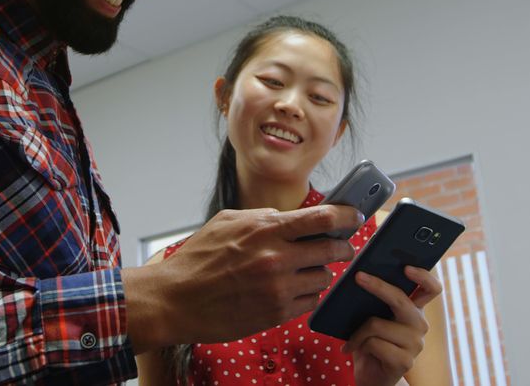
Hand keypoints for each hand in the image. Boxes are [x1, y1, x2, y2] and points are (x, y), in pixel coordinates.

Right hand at [129, 205, 360, 349]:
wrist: (175, 299)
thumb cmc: (198, 259)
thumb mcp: (228, 222)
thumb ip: (263, 217)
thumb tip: (290, 217)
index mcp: (266, 230)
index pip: (322, 217)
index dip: (346, 216)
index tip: (354, 216)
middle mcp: (277, 258)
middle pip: (333, 250)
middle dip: (342, 248)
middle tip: (340, 248)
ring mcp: (278, 289)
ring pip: (323, 278)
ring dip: (319, 273)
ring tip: (303, 271)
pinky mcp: (276, 314)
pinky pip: (310, 302)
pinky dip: (306, 295)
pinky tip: (291, 290)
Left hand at [342, 266, 442, 385]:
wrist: (371, 378)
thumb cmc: (370, 343)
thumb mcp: (372, 318)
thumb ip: (375, 302)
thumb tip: (361, 278)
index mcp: (414, 311)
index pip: (431, 289)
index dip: (423, 276)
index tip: (406, 266)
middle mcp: (419, 325)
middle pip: (400, 300)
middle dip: (377, 286)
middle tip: (358, 277)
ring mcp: (415, 344)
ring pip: (377, 323)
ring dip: (357, 331)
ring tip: (350, 339)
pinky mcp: (405, 361)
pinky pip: (373, 342)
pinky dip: (356, 344)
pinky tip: (350, 349)